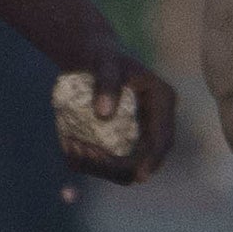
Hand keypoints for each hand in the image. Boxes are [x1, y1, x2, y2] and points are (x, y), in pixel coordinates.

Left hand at [60, 48, 180, 186]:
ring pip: (126, 167)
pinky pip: (110, 163)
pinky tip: (69, 147)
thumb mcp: (105, 63)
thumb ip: (107, 83)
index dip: (154, 159)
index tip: (140, 175)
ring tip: (70, 146)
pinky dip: (90, 162)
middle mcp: (156, 123)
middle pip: (145, 160)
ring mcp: (140, 135)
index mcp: (162, 102)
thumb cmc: (104, 56)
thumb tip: (104, 114)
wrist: (94, 59)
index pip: (163, 138)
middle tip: (81, 152)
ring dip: (99, 167)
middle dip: (115, 166)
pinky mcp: (123, 142)